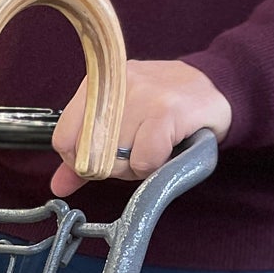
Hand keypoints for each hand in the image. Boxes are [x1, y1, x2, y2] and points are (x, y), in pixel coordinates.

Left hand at [51, 59, 230, 196]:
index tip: (101, 161)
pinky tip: (166, 150)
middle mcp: (117, 85)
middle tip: (136, 153)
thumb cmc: (163, 110)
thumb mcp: (120, 125)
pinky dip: (153, 166)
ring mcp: (143, 95)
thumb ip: (86, 155)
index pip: (65, 137)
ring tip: (154, 148)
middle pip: (91, 154)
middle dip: (113, 167)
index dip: (80, 161)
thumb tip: (58, 186)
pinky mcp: (168, 110)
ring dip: (136, 167)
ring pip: (118, 158)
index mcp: (97, 86)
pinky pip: (144, 159)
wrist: (215, 88)